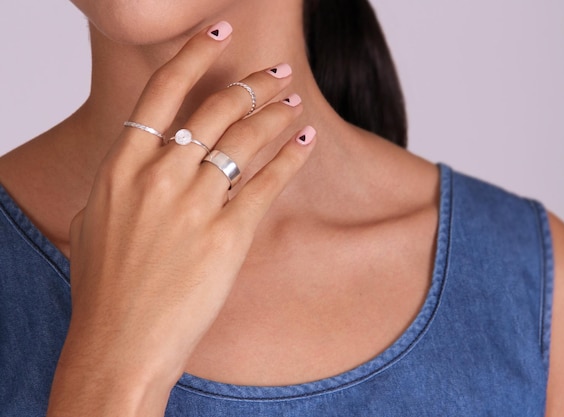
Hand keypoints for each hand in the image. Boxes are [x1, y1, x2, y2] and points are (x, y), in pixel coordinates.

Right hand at [47, 22, 315, 415]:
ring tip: (295, 101)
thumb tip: (137, 160)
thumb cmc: (104, 287)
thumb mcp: (95, 222)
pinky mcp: (227, 236)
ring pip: (245, 139)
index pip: (162, 92)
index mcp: (121, 167)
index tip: (218, 31)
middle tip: (276, 72)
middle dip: (251, 82)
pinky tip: (304, 142)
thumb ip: (119, 184)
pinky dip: (290, 159)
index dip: (194, 54)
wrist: (119, 342)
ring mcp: (194, 205)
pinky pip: (266, 184)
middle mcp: (159, 177)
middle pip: (215, 109)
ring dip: (276, 113)